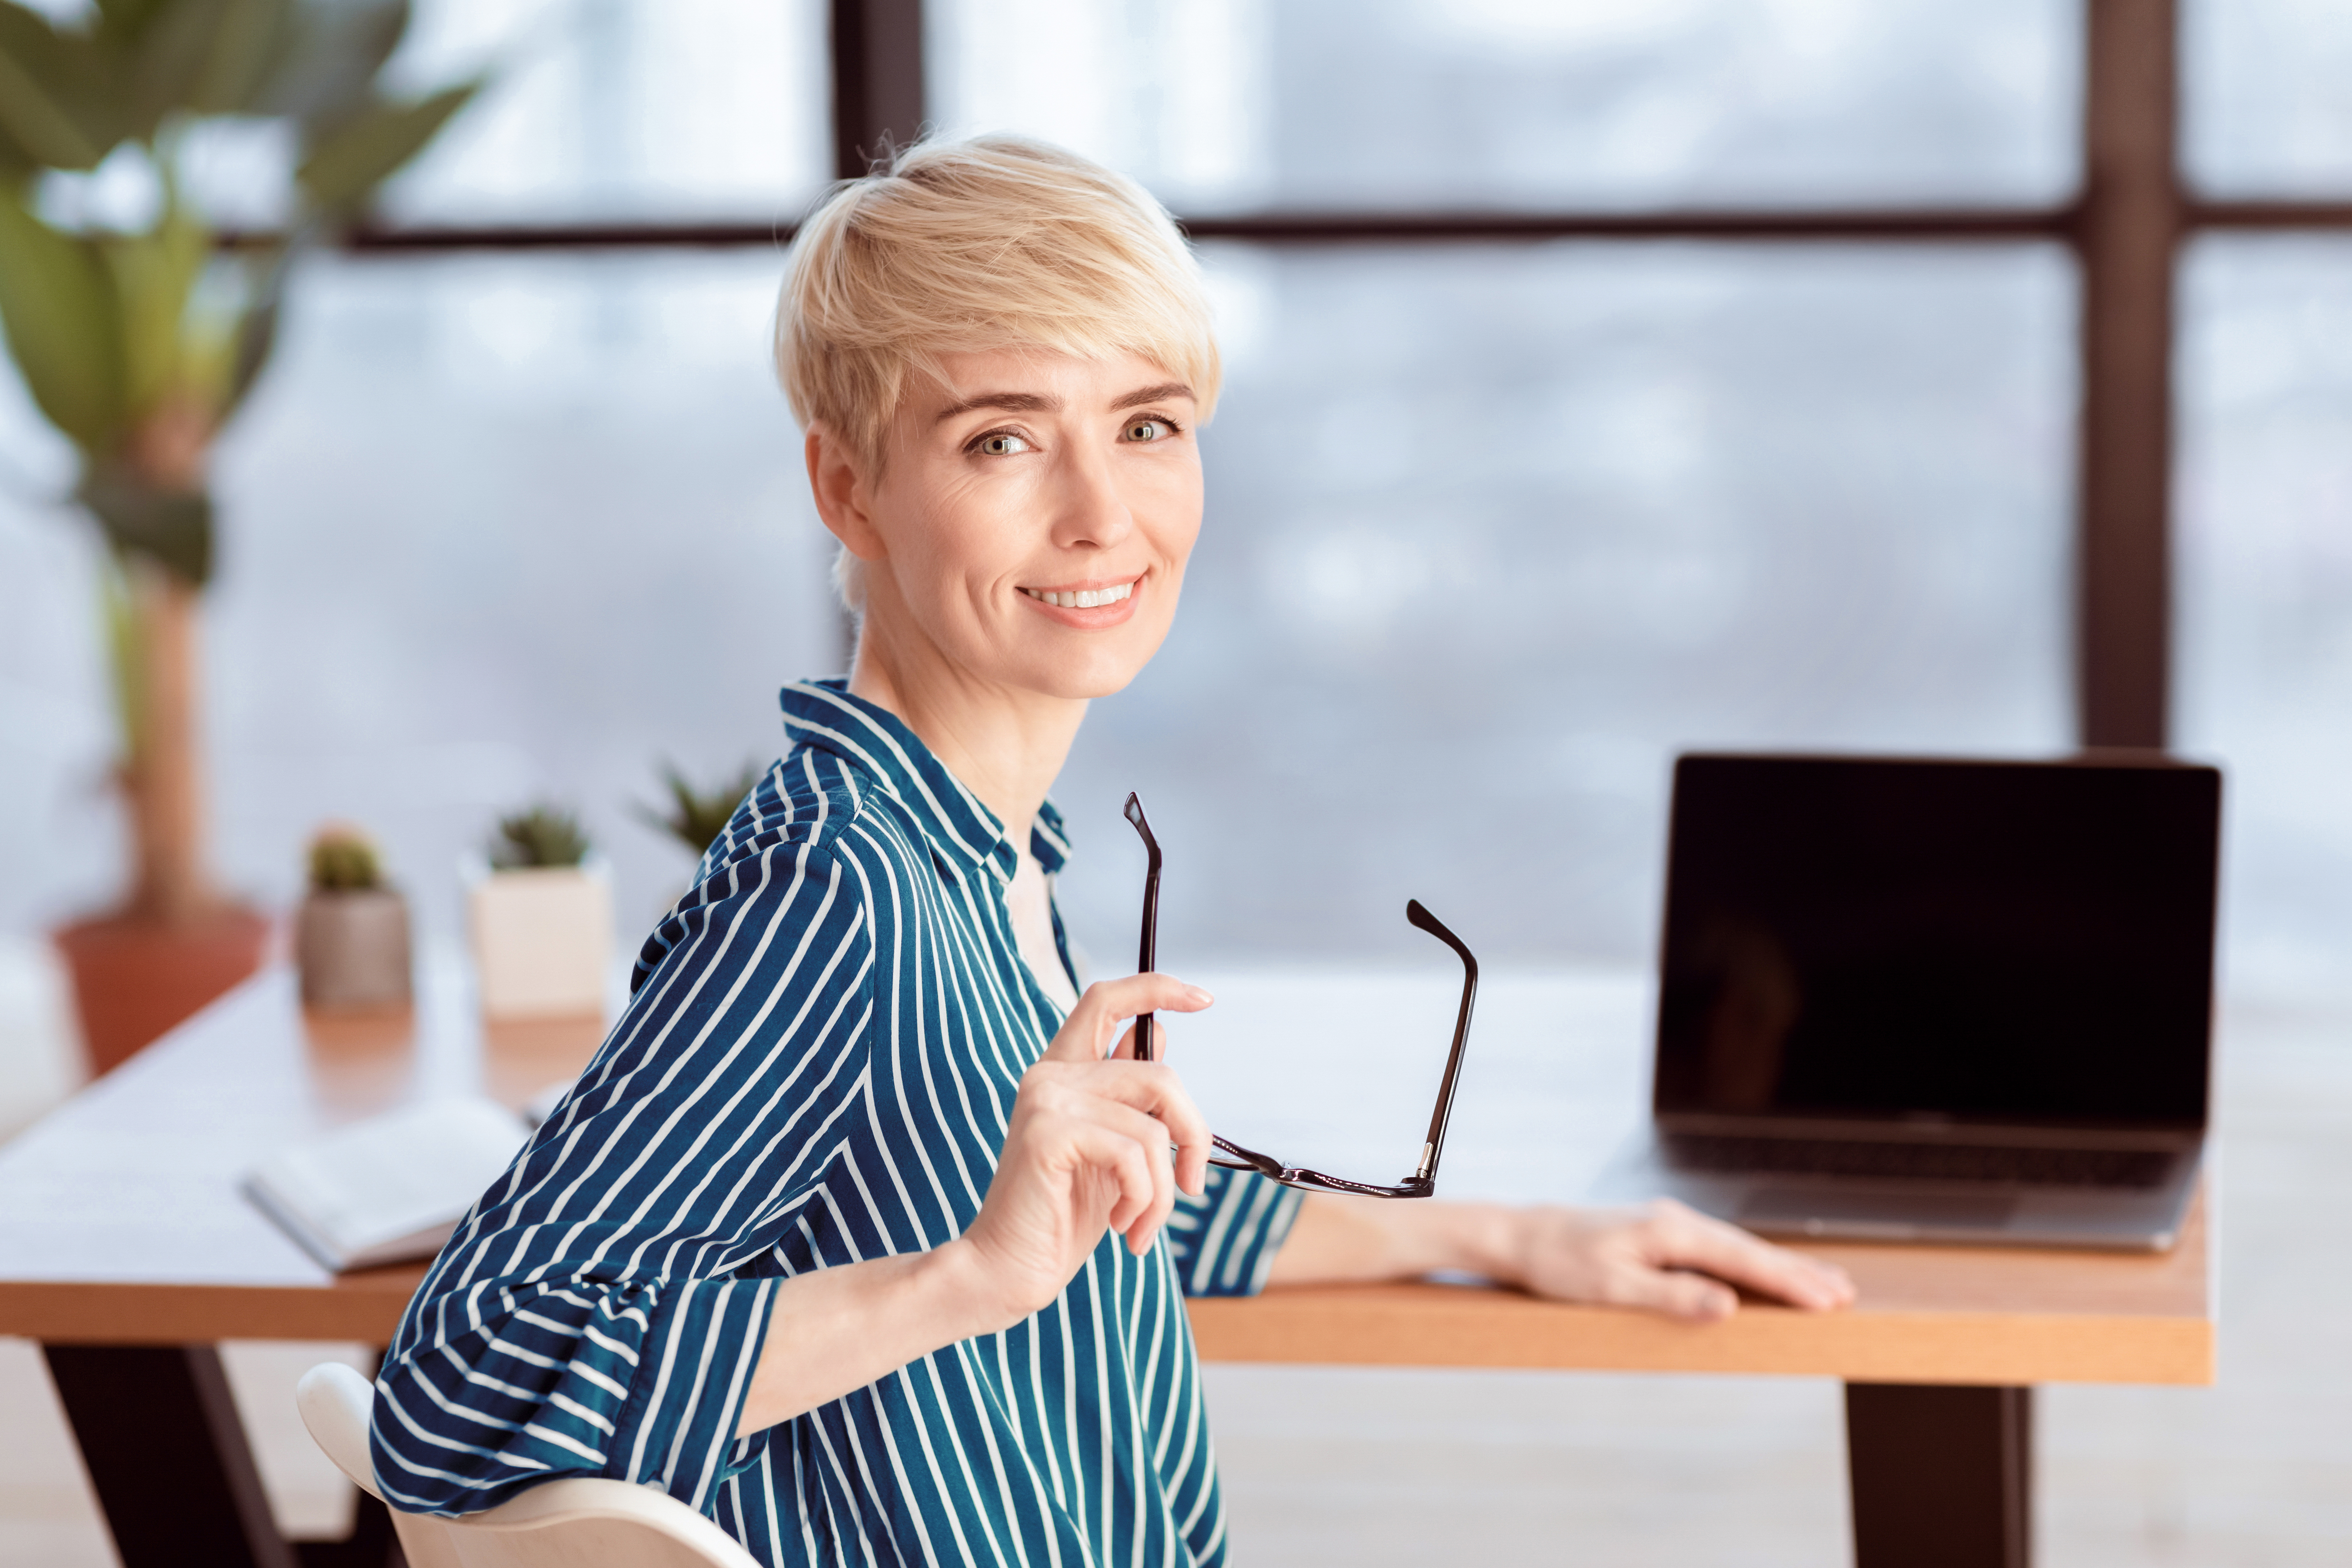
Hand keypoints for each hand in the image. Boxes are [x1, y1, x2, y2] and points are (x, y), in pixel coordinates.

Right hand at [954, 973, 1214, 1329]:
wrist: (1008, 1269)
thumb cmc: (1062, 1217)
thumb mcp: (1112, 1151)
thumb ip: (1131, 1099)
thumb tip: (1163, 1036)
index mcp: (1064, 1071)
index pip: (1107, 1000)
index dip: (1158, 988)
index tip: (1203, 997)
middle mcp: (1051, 1075)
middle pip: (1159, 1073)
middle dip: (1193, 1134)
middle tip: (1190, 1185)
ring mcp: (1047, 1100)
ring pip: (1154, 1126)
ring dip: (1163, 1189)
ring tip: (1140, 1225)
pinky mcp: (1048, 1133)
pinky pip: (1134, 1156)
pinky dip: (1144, 1200)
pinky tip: (1121, 1227)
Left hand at [1504, 1198, 1854, 1320]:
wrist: (1523, 1237)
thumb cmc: (1560, 1265)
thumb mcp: (1611, 1290)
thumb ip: (1671, 1298)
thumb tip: (1726, 1306)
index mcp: (1668, 1231)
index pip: (1742, 1259)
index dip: (1788, 1281)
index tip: (1827, 1299)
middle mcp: (1675, 1220)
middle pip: (1748, 1249)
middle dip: (1798, 1272)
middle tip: (1844, 1294)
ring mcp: (1669, 1224)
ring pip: (1737, 1247)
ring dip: (1779, 1266)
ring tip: (1823, 1283)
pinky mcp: (1661, 1234)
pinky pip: (1717, 1249)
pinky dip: (1749, 1262)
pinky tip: (1764, 1273)